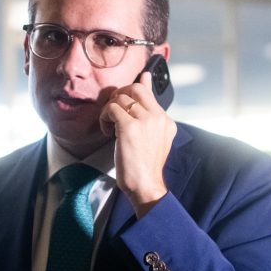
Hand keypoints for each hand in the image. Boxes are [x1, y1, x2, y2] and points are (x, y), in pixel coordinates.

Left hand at [99, 72, 176, 217]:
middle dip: (118, 96)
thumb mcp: (152, 138)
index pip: (148, 92)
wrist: (145, 184)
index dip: (133, 88)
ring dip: (109, 111)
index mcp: (165, 120)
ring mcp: (145, 120)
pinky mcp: (130, 127)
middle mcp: (158, 117)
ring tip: (110, 127)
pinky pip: (111, 109)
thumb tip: (146, 86)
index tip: (127, 90)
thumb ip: (148, 116)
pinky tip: (108, 132)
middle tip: (112, 112)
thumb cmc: (145, 165)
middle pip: (134, 88)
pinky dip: (104, 118)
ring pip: (120, 98)